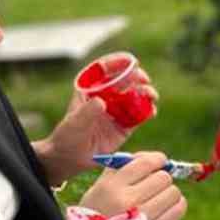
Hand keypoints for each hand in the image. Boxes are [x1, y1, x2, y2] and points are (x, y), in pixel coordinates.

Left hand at [40, 55, 157, 177]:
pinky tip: (152, 111)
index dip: (117, 62)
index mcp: (89, 90)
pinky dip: (148, 112)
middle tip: (144, 79)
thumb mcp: (75, 122)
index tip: (130, 61)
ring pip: (134, 97)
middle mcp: (105, 97)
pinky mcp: (125, 126)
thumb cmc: (67, 136)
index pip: (103, 70)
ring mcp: (116, 111)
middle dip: (136, 77)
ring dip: (145, 93)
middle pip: (123, 81)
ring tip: (151, 95)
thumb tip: (101, 102)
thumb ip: (88, 112)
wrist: (72, 158)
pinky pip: (139, 116)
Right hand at [77, 151, 186, 219]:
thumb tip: (155, 158)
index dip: (158, 159)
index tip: (160, 161)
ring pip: (173, 193)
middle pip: (163, 178)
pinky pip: (178, 210)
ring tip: (159, 195)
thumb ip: (124, 166)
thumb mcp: (101, 183)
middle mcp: (127, 201)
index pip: (146, 163)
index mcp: (112, 186)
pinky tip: (166, 205)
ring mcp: (141, 218)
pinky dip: (176, 204)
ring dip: (169, 191)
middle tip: (155, 182)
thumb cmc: (98, 207)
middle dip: (161, 177)